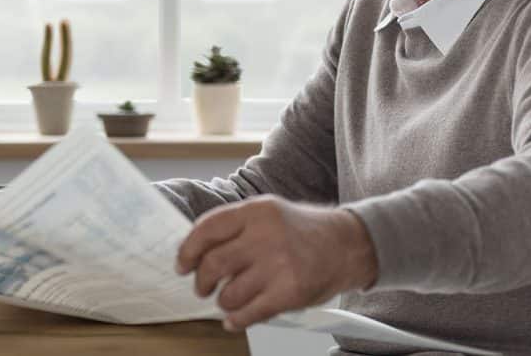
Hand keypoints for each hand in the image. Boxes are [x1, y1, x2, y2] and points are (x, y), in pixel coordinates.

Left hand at [175, 195, 378, 331]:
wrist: (347, 245)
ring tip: (230, 299)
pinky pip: (249, 313)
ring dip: (223, 301)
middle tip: (203, 287)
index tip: (182, 264)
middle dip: (202, 281)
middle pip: (213, 264)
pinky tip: (236, 318)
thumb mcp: (268, 213)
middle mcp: (266, 235)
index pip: (207, 229)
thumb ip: (235, 227)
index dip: (188, 250)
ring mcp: (279, 264)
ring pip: (229, 294)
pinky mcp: (290, 292)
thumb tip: (196, 251)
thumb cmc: (304, 231)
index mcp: (256, 211)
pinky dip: (236, 320)